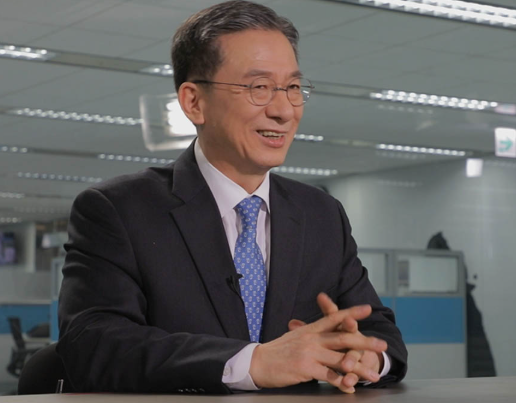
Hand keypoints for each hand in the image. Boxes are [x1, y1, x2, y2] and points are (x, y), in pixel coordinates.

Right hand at [249, 304, 386, 390]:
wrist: (258, 361)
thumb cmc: (277, 351)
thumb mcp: (295, 336)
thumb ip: (311, 332)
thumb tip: (325, 328)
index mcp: (310, 329)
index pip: (334, 317)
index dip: (351, 313)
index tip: (367, 309)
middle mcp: (312, 338)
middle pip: (343, 338)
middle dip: (364, 342)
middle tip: (381, 345)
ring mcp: (310, 353)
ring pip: (340, 360)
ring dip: (358, 369)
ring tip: (373, 375)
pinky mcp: (306, 368)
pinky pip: (329, 376)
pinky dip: (341, 383)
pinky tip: (351, 388)